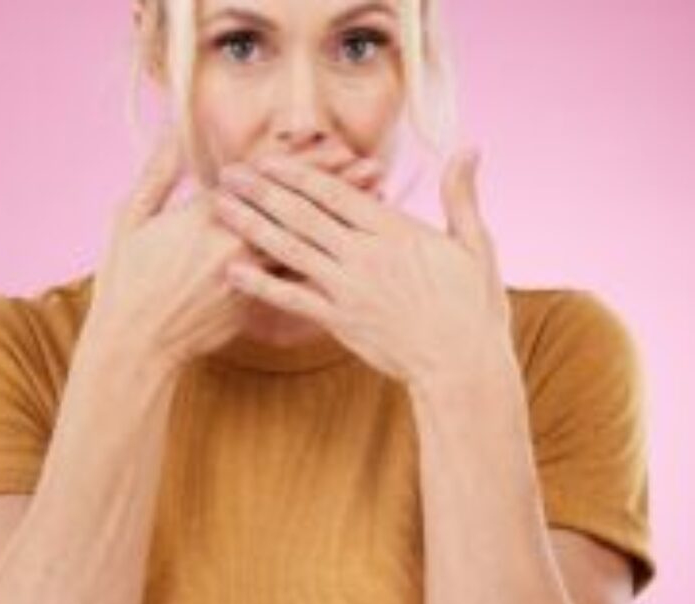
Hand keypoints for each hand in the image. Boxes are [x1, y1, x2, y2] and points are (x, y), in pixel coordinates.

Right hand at [85, 130, 388, 370]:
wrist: (134, 342)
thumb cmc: (127, 280)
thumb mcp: (131, 218)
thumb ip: (158, 174)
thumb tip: (171, 132)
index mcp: (203, 216)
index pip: (262, 179)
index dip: (302, 161)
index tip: (335, 145)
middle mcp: (231, 243)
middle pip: (292, 207)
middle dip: (335, 186)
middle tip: (372, 168)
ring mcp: (244, 276)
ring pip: (302, 242)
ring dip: (338, 224)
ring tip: (374, 209)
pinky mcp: (250, 305)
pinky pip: (291, 284)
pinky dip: (323, 264)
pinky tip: (350, 255)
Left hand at [211, 148, 516, 386]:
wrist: (462, 365)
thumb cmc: (473, 307)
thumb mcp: (476, 244)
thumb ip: (461, 195)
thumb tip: (469, 146)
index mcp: (396, 231)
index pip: (337, 193)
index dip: (298, 172)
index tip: (269, 158)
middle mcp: (366, 255)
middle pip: (304, 214)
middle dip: (262, 190)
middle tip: (228, 172)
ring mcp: (349, 288)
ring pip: (291, 249)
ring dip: (252, 226)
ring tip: (219, 208)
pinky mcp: (340, 321)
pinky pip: (292, 299)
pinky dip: (260, 285)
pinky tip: (231, 271)